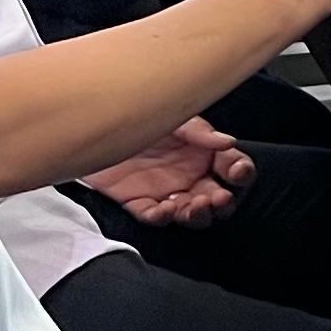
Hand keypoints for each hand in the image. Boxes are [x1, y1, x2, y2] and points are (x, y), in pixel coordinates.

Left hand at [87, 118, 248, 225]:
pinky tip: (164, 208)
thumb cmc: (136, 113)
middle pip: (217, 198)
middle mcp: (189, 174)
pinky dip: (162, 216)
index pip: (232, 167)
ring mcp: (166, 190)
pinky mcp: (140, 202)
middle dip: (222, 203)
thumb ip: (200, 131)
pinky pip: (155, 216)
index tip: (236, 172)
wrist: (91, 121)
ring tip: (195, 205)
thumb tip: (228, 141)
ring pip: (190, 213)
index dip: (239, 172)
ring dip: (197, 214)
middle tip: (218, 198)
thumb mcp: (174, 117)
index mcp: (203, 151)